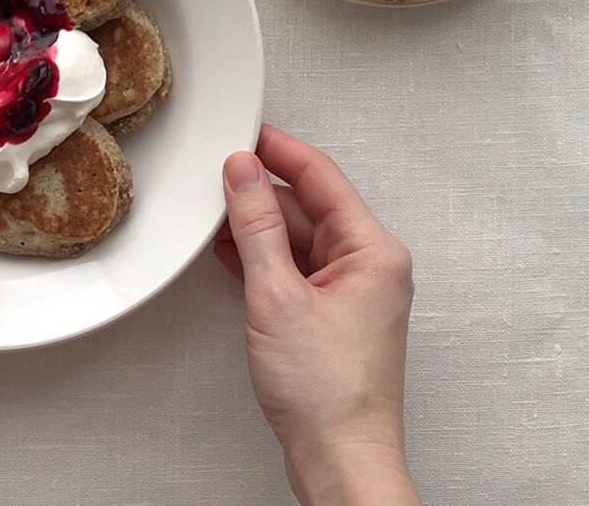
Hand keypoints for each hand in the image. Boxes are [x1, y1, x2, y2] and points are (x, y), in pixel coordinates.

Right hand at [214, 125, 419, 505]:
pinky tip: (232, 252)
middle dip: (261, 191)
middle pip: (309, 206)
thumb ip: (256, 226)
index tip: (246, 131)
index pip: (321, 177)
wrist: (340, 457)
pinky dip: (263, 257)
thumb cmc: (327, 392)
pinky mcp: (331, 315)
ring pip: (299, 237)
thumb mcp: (277, 294)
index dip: (279, 150)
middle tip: (218, 174)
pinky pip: (295, 267)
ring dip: (258, 226)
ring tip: (216, 213)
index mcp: (373, 251)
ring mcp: (351, 292)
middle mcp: (369, 266)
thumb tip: (242, 173)